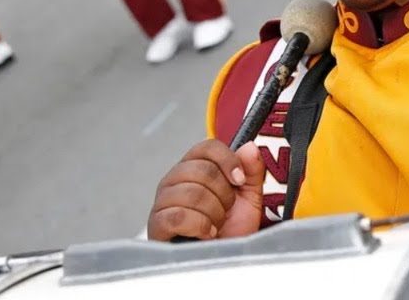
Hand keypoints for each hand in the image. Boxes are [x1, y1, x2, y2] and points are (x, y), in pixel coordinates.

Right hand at [147, 140, 264, 240]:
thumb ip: (251, 171)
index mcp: (193, 167)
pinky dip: (200, 226)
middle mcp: (174, 179)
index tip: (239, 180)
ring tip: (215, 224)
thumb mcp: (249, 199)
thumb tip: (250, 147)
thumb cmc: (231, 229)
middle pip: (203, 170)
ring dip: (214, 213)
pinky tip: (206, 234)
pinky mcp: (157, 223)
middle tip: (224, 211)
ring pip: (193, 193)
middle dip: (224, 195)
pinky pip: (179, 216)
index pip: (208, 148)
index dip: (228, 161)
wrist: (221, 261)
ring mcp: (163, 200)